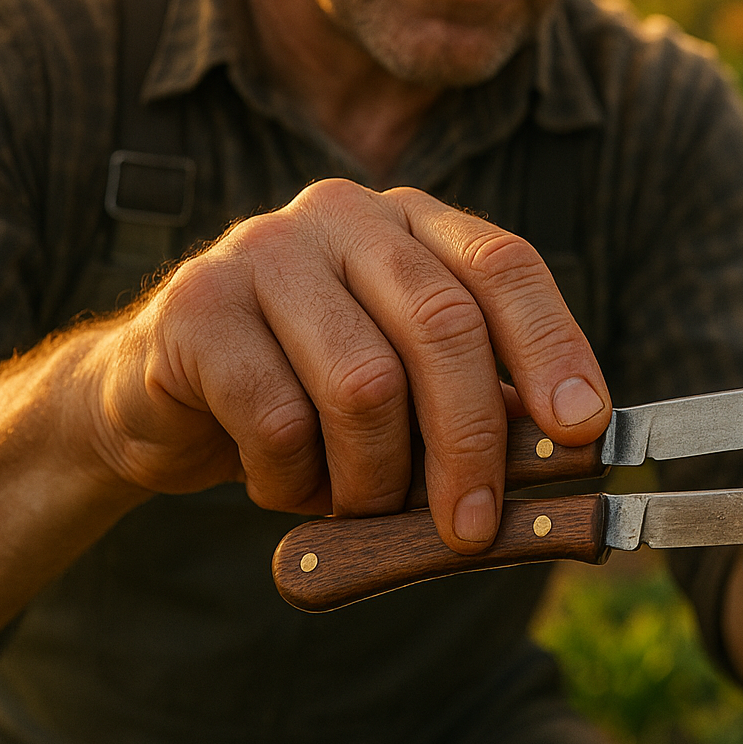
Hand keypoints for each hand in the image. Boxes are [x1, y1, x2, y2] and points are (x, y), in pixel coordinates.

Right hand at [86, 179, 611, 551]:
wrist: (157, 398)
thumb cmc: (307, 394)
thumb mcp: (405, 384)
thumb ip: (478, 399)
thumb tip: (568, 451)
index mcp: (413, 221)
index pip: (505, 266)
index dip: (553, 348)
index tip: (585, 429)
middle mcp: (346, 216)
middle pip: (444, 325)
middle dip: (470, 443)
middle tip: (472, 527)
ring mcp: (265, 250)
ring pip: (365, 383)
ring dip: (372, 476)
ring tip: (354, 501)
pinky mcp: (195, 306)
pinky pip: (277, 419)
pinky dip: (293, 481)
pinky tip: (283, 483)